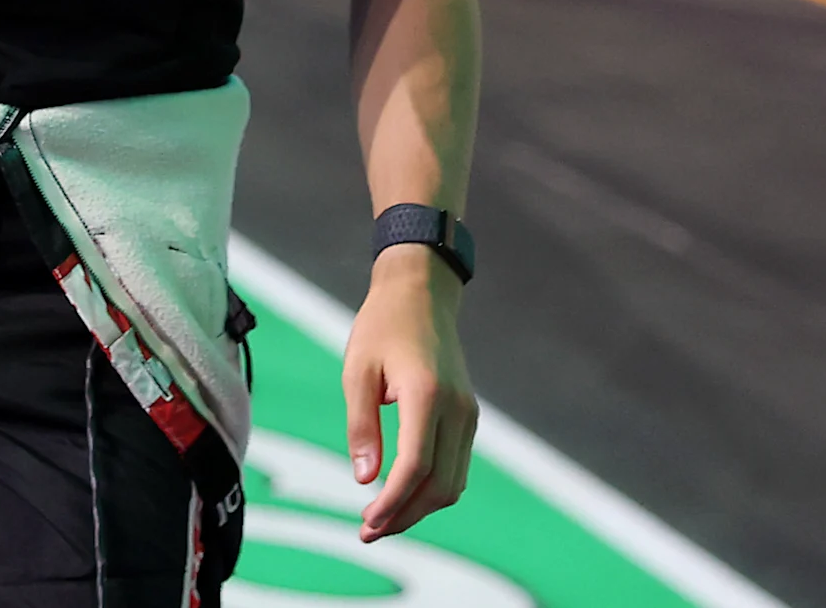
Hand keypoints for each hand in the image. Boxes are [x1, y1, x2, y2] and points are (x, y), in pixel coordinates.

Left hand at [340, 245, 477, 540]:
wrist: (421, 293)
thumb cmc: (381, 327)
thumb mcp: (356, 371)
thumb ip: (361, 426)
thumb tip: (365, 480)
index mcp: (426, 395)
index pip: (415, 467)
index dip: (393, 502)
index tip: (367, 522)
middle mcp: (456, 409)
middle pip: (439, 485)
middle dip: (406, 515)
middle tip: (368, 532)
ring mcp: (468, 414)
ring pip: (454, 482)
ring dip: (420, 508)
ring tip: (382, 521)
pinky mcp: (468, 415)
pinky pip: (457, 466)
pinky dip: (433, 488)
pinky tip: (403, 496)